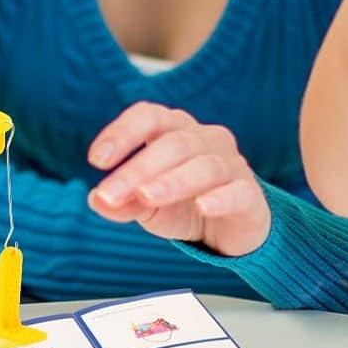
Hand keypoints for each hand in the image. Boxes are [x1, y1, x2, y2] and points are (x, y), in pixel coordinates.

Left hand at [86, 103, 270, 255]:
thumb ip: (123, 202)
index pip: (148, 116)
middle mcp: (204, 138)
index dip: (122, 132)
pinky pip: (238, 191)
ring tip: (145, 197)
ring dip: (171, 181)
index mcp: (174, 130)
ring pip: (203, 165)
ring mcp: (231, 164)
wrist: (230, 231)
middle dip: (137, 168)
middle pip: (172, 143)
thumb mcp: (147, 206)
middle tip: (110, 194)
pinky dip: (220, 197)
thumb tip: (96, 200)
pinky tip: (202, 207)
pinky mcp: (250, 195)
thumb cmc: (184, 206)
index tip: (96, 160)